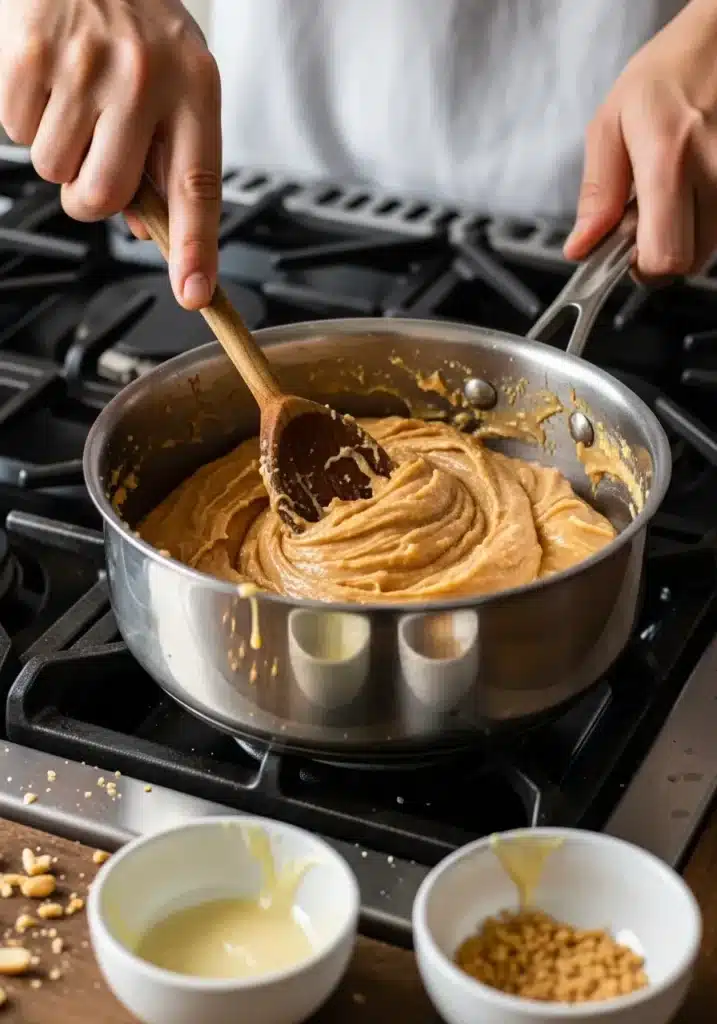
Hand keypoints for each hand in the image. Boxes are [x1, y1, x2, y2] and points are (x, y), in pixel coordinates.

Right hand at [0, 0, 221, 309]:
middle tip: (92, 160)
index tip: (194, 293)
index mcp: (194, 89)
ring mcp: (85, 65)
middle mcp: (144, 77)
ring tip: (73, 101)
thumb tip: (144, 227)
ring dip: (57, 151)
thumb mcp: (175, 80)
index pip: (197, 187)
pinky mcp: (31, 51)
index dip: (195, 248)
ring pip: (54, 170)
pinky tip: (47, 80)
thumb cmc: (135, 20)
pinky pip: (17, 131)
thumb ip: (165, 156)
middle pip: (103, 195)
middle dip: (89, 196)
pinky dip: (25, 117)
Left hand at [565, 0, 716, 278]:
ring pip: (708, 247)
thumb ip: (596, 192)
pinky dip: (705, 217)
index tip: (627, 251)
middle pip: (688, 262)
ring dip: (684, 233)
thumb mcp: (611, 124)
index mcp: (668, 160)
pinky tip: (693, 186)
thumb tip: (581, 246)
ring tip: (672, 192)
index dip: (641, 265)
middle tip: (646, 218)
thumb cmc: (668, 73)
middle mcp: (713, 171)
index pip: (664, 257)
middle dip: (660, 250)